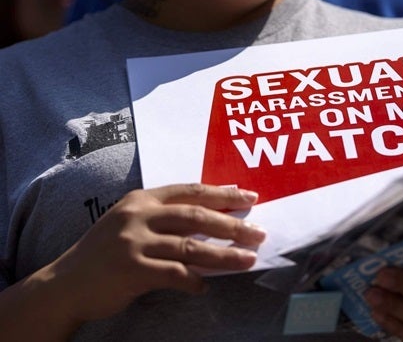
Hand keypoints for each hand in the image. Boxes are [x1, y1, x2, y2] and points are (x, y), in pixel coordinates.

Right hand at [44, 184, 265, 323]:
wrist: (67, 282)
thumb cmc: (106, 251)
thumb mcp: (131, 222)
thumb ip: (165, 217)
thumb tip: (214, 219)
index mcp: (142, 199)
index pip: (191, 191)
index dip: (223, 194)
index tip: (250, 197)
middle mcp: (139, 216)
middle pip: (196, 216)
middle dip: (232, 224)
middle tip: (259, 232)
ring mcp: (134, 242)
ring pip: (191, 246)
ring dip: (225, 255)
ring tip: (248, 259)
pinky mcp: (131, 270)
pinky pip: (174, 274)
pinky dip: (194, 281)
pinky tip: (204, 287)